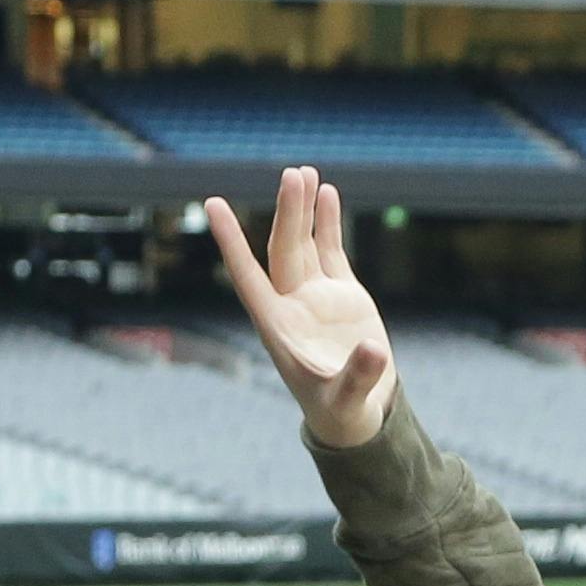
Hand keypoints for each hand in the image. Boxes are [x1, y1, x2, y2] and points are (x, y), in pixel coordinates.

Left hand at [202, 165, 396, 446]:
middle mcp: (291, 304)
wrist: (356, 413)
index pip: (247, 276)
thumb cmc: (341, 411)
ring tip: (303, 172)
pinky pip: (329, 249)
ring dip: (302, 210)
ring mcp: (315, 296)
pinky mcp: (341, 293)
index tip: (212, 204)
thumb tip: (373, 351)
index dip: (232, 241)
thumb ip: (359, 376)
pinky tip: (326, 192)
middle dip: (287, 213)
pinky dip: (327, 222)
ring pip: (304, 243)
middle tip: (293, 175)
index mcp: (278, 328)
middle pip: (283, 250)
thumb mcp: (348, 400)